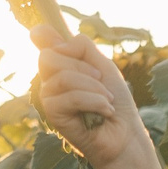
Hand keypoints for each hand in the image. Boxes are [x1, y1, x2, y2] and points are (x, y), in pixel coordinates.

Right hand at [31, 24, 145, 168]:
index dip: (41, 33)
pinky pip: (69, 97)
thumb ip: (82, 47)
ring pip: (62, 77)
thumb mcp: (104, 66)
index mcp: (63, 64)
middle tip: (100, 81)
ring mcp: (50, 98)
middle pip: (47, 57)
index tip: (42, 32)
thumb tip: (54, 39)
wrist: (125, 135)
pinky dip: (93, 101)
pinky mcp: (53, 115)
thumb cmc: (116, 102)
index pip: (42, 40)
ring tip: (107, 100)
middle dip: (80, 67)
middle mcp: (51, 79)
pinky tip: (105, 111)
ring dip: (92, 87)